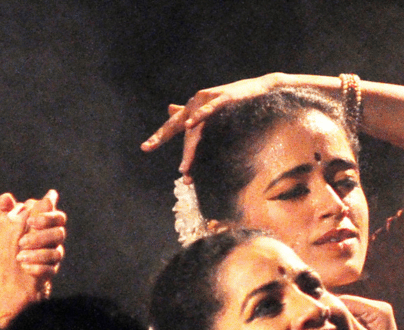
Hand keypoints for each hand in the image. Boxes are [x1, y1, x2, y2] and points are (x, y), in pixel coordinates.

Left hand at [0, 190, 64, 327]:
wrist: (5, 286)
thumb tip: (7, 198)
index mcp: (31, 220)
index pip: (48, 204)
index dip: (44, 207)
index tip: (29, 218)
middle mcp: (46, 234)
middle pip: (60, 220)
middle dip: (45, 223)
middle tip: (25, 234)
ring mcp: (51, 252)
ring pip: (58, 240)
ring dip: (38, 246)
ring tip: (19, 255)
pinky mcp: (51, 270)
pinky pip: (52, 266)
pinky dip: (37, 266)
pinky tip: (24, 267)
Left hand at [141, 73, 287, 177]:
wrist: (259, 89)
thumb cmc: (233, 101)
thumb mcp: (208, 109)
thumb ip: (188, 112)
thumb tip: (169, 108)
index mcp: (192, 109)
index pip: (172, 126)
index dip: (158, 136)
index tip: (145, 147)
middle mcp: (196, 103)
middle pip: (181, 129)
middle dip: (174, 146)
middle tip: (165, 160)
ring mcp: (208, 100)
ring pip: (196, 128)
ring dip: (191, 148)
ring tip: (186, 167)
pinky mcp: (223, 97)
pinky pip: (209, 108)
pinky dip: (199, 115)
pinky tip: (190, 124)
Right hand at [330, 294, 403, 329]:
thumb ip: (347, 322)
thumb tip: (328, 305)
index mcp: (379, 310)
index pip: (346, 300)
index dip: (330, 308)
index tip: (313, 320)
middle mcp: (377, 310)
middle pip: (345, 306)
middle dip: (332, 317)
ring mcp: (372, 320)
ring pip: (344, 316)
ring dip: (335, 325)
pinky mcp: (367, 329)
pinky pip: (348, 325)